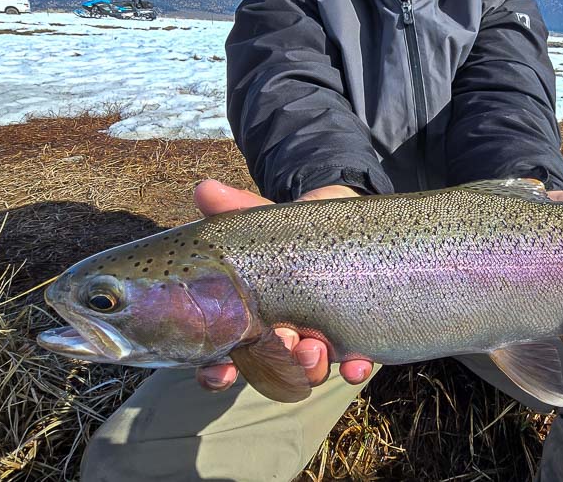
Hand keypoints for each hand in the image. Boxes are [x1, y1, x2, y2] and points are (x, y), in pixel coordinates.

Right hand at [191, 180, 374, 391]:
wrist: (344, 218)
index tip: (220, 370)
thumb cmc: (293, 229)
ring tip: (316, 350)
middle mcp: (281, 337)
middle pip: (270, 369)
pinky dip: (355, 369)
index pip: (224, 359)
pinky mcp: (353, 337)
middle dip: (275, 365)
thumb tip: (204, 189)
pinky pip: (353, 365)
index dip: (217, 372)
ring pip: (309, 370)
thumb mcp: (265, 220)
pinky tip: (358, 366)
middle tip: (286, 344)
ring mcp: (317, 341)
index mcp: (250, 319)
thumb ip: (234, 209)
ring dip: (311, 368)